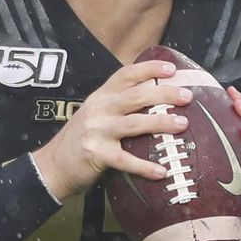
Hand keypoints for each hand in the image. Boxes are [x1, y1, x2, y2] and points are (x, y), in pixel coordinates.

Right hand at [33, 60, 191, 201]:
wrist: (52, 165)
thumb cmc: (81, 139)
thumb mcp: (96, 113)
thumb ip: (119, 105)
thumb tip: (156, 99)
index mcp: (101, 96)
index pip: (126, 74)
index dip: (149, 68)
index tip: (171, 68)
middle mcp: (99, 109)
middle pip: (136, 96)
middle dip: (164, 94)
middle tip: (187, 96)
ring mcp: (97, 131)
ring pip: (134, 124)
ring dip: (161, 123)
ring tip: (182, 125)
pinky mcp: (96, 154)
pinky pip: (125, 160)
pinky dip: (145, 167)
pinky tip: (162, 171)